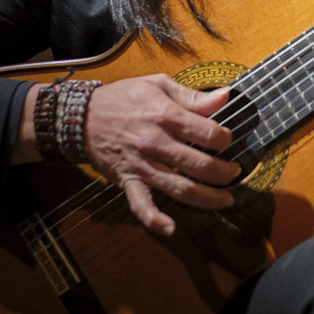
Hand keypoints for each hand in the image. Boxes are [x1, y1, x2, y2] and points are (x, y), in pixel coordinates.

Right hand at [84, 75, 241, 235]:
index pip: (207, 133)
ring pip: (179, 188)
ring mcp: (141, 164)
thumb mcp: (158, 85)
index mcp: (165, 115)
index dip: (224, 139)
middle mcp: (155, 143)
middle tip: (234, 174)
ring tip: (225, 199)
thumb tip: (225, 96)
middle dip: (223, 173)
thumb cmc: (124, 98)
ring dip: (206, 198)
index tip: (227, 141)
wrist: (79, 116)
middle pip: (198, 165)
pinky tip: (170, 228)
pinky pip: (140, 204)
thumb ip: (192, 96)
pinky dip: (154, 219)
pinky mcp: (127, 180)